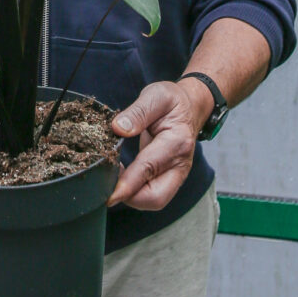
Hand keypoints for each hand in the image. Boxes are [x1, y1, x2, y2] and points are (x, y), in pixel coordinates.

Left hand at [107, 78, 212, 210]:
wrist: (190, 107)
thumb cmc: (172, 101)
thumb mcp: (155, 96)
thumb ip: (137, 112)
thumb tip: (118, 129)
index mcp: (176, 142)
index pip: (149, 168)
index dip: (127, 184)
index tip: (109, 194)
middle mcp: (180, 164)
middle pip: (156, 198)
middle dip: (130, 198)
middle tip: (107, 182)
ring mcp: (177, 174)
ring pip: (154, 200)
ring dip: (131, 195)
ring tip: (112, 176)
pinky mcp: (170, 178)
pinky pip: (152, 193)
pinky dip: (135, 191)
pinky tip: (121, 176)